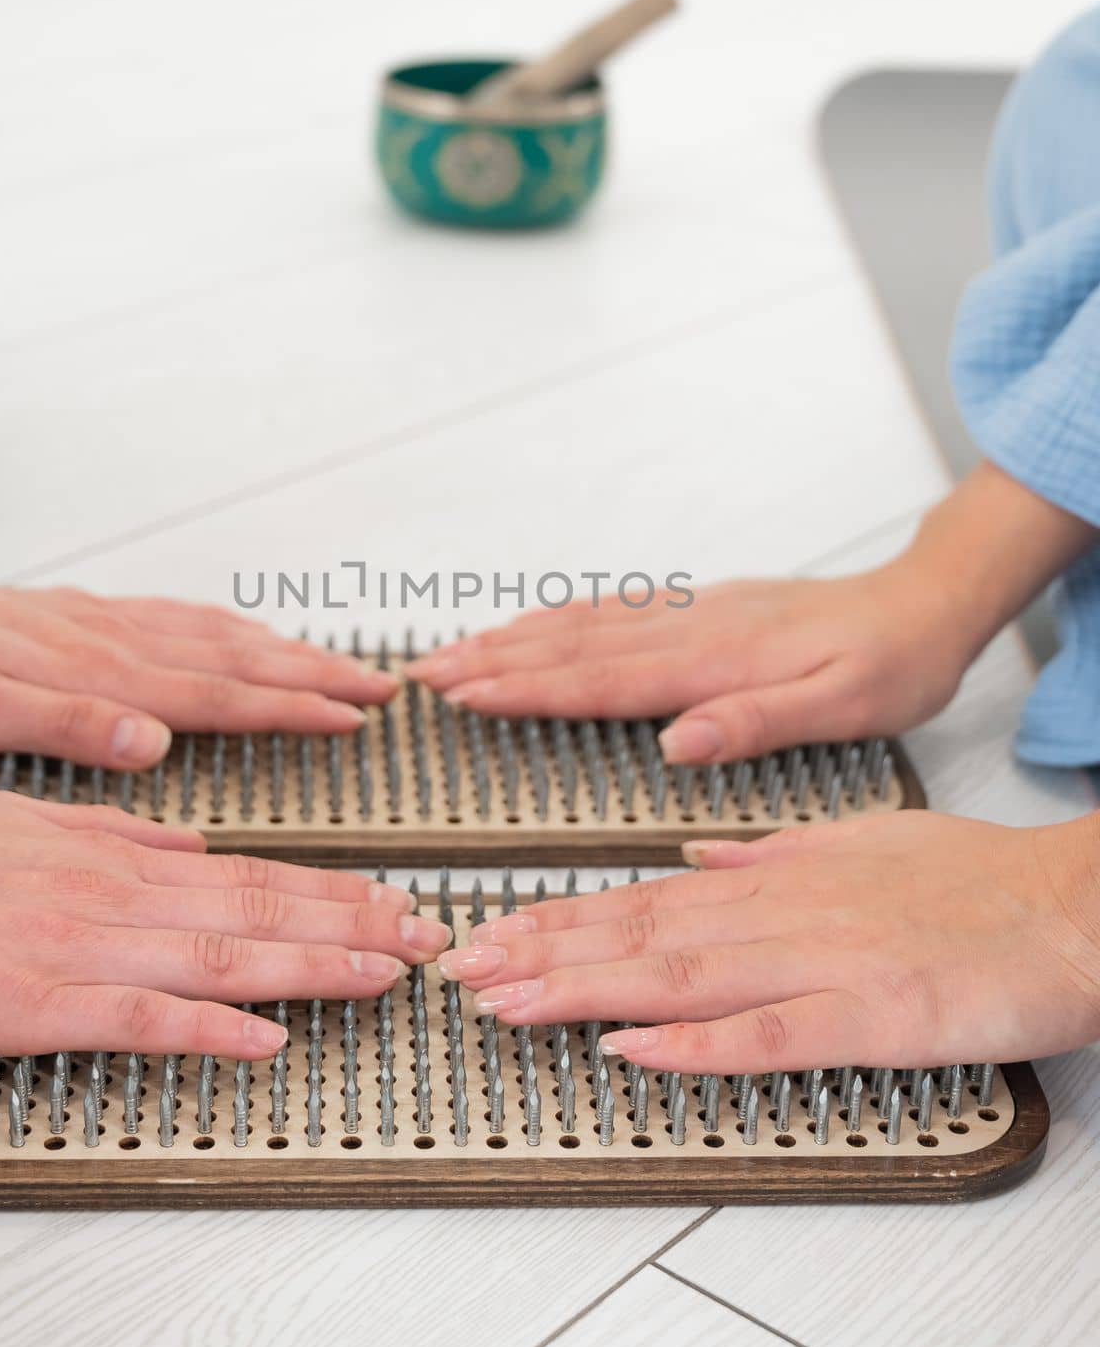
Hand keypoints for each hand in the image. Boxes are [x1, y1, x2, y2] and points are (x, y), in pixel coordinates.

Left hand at [0, 545, 395, 768]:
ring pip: (220, 634)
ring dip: (286, 649)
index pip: (223, 694)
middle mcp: (119, 645)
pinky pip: (184, 618)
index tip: (355, 715)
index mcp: (105, 677)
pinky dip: (232, 628)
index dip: (295, 707)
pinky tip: (243, 634)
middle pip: (241, 658)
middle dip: (317, 673)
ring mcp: (110, 625)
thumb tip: (152, 742)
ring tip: (337, 661)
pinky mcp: (91, 617)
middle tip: (379, 685)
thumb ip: (71, 726)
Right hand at [0, 794, 446, 1055]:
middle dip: (354, 922)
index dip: (334, 889)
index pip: (252, 871)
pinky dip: (209, 1027)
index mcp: (119, 852)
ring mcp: (81, 947)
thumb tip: (191, 842)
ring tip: (385, 974)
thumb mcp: (34, 820)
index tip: (395, 900)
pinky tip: (266, 1038)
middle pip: (258, 907)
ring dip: (312, 965)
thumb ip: (119, 830)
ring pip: (221, 954)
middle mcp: (116, 893)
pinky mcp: (36, 1003)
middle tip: (428, 935)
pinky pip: (139, 1017)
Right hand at [411, 566, 968, 764]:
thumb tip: (677, 744)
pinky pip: (611, 610)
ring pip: (583, 623)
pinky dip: (558, 618)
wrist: (921, 603)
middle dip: (493, 660)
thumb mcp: (843, 707)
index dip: (526, 688)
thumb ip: (755, 723)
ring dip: (512, 637)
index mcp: (716, 661)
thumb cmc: (889, 665)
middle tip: (425, 674)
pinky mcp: (699, 607)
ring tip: (453, 649)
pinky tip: (533, 625)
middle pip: (573, 646)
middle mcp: (691, 628)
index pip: (601, 679)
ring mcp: (691, 612)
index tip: (463, 693)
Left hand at [436, 811, 1099, 1070]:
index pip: (640, 900)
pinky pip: (768, 1034)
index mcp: (773, 880)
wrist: (1070, 907)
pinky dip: (693, 1042)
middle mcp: (780, 915)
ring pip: (680, 975)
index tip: (490, 929)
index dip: (557, 917)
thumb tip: (694, 865)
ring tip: (507, 1000)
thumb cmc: (971, 882)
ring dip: (583, 988)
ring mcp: (821, 963)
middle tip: (460, 966)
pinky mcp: (870, 1015)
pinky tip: (630, 1049)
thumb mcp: (855, 846)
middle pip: (638, 934)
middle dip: (540, 950)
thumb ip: (768, 857)